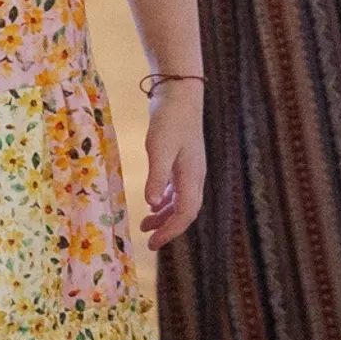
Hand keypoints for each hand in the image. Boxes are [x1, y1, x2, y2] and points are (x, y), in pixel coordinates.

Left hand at [138, 81, 206, 248]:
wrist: (179, 95)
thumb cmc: (169, 120)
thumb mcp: (158, 148)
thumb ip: (156, 176)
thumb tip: (151, 204)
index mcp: (192, 177)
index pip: (185, 213)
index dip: (170, 231)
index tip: (153, 244)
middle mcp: (195, 177)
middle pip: (185, 212)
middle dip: (168, 229)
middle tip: (150, 243)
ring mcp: (190, 169)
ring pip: (181, 202)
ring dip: (165, 216)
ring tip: (145, 226)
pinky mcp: (182, 161)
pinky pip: (177, 190)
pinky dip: (165, 201)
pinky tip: (153, 204)